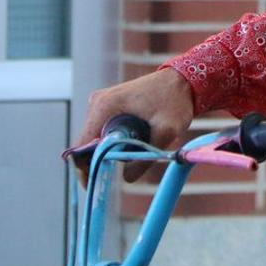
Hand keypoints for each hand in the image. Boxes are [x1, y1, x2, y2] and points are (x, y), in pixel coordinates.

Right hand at [74, 67, 195, 182]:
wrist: (184, 80)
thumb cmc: (176, 101)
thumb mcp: (167, 131)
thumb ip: (146, 156)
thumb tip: (126, 179)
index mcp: (104, 106)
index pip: (81, 146)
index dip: (85, 168)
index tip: (96, 185)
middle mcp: (97, 103)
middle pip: (87, 144)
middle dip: (100, 161)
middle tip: (121, 173)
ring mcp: (101, 104)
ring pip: (96, 139)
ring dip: (110, 151)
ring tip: (136, 151)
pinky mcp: (109, 107)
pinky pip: (104, 132)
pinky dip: (115, 142)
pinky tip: (136, 142)